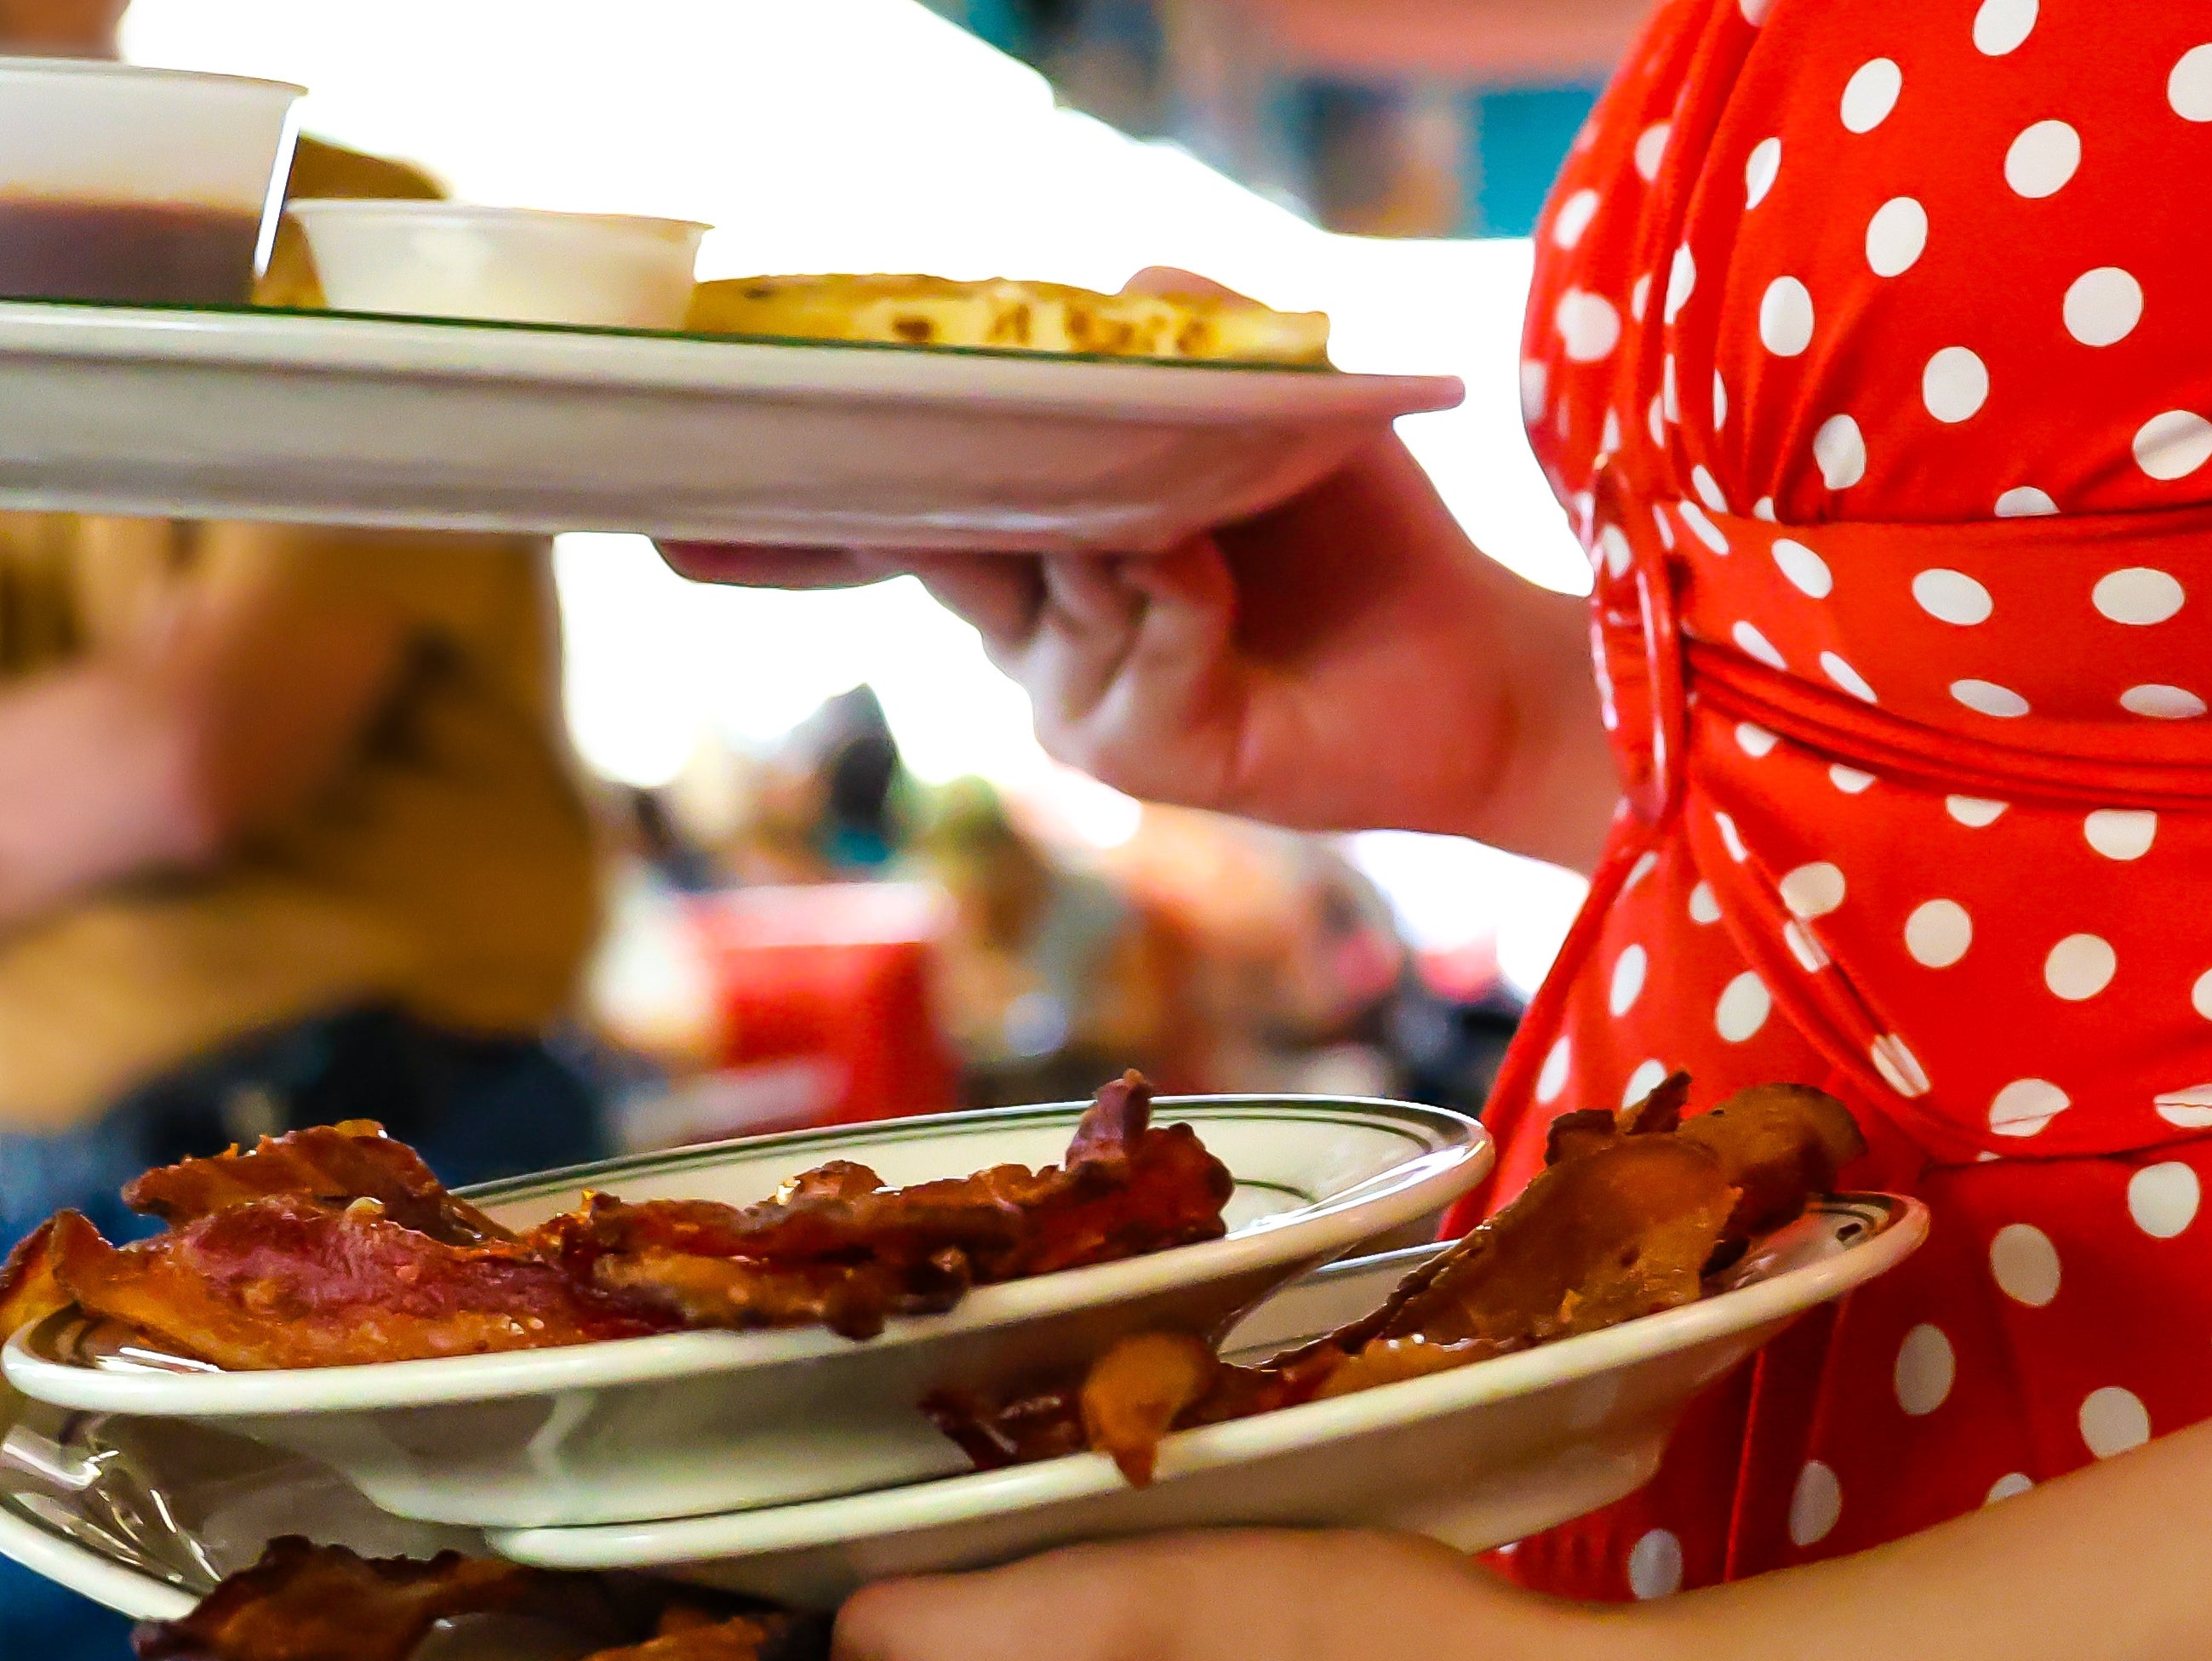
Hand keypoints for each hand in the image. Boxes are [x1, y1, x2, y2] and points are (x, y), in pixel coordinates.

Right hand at [659, 270, 1617, 868]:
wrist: (1468, 663)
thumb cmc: (1360, 535)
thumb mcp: (1269, 399)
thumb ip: (1177, 329)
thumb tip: (1099, 289)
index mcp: (1039, 535)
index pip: (893, 500)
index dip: (785, 493)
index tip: (671, 474)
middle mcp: (1033, 620)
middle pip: (923, 537)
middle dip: (852, 508)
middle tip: (748, 492)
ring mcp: (1073, 691)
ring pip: (1040, 579)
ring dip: (1109, 532)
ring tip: (1190, 523)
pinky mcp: (1137, 749)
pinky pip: (1124, 644)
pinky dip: (1178, 599)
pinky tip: (1217, 583)